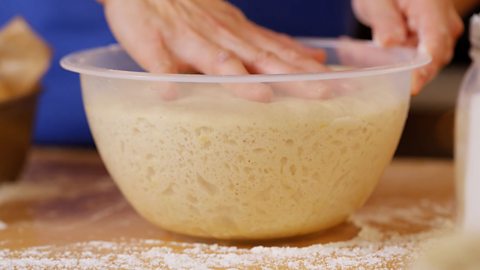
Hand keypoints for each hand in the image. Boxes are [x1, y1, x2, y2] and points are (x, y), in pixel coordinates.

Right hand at [103, 0, 327, 101]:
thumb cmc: (193, 12)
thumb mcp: (239, 26)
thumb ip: (271, 45)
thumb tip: (312, 58)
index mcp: (241, 37)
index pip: (282, 56)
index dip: (311, 73)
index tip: (342, 88)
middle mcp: (221, 38)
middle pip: (260, 60)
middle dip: (293, 78)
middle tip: (323, 94)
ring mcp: (187, 41)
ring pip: (217, 61)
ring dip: (238, 78)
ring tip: (261, 95)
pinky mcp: (153, 44)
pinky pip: (158, 64)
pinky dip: (165, 78)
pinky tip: (171, 94)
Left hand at [353, 0, 463, 93]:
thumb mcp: (376, 1)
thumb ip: (384, 20)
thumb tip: (390, 42)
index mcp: (432, 7)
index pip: (435, 40)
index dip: (425, 66)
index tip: (413, 84)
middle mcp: (443, 21)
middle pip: (436, 56)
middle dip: (416, 74)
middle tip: (392, 86)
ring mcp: (439, 33)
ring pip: (429, 63)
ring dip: (408, 71)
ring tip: (385, 72)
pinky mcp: (430, 43)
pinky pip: (421, 61)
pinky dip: (405, 67)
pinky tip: (388, 67)